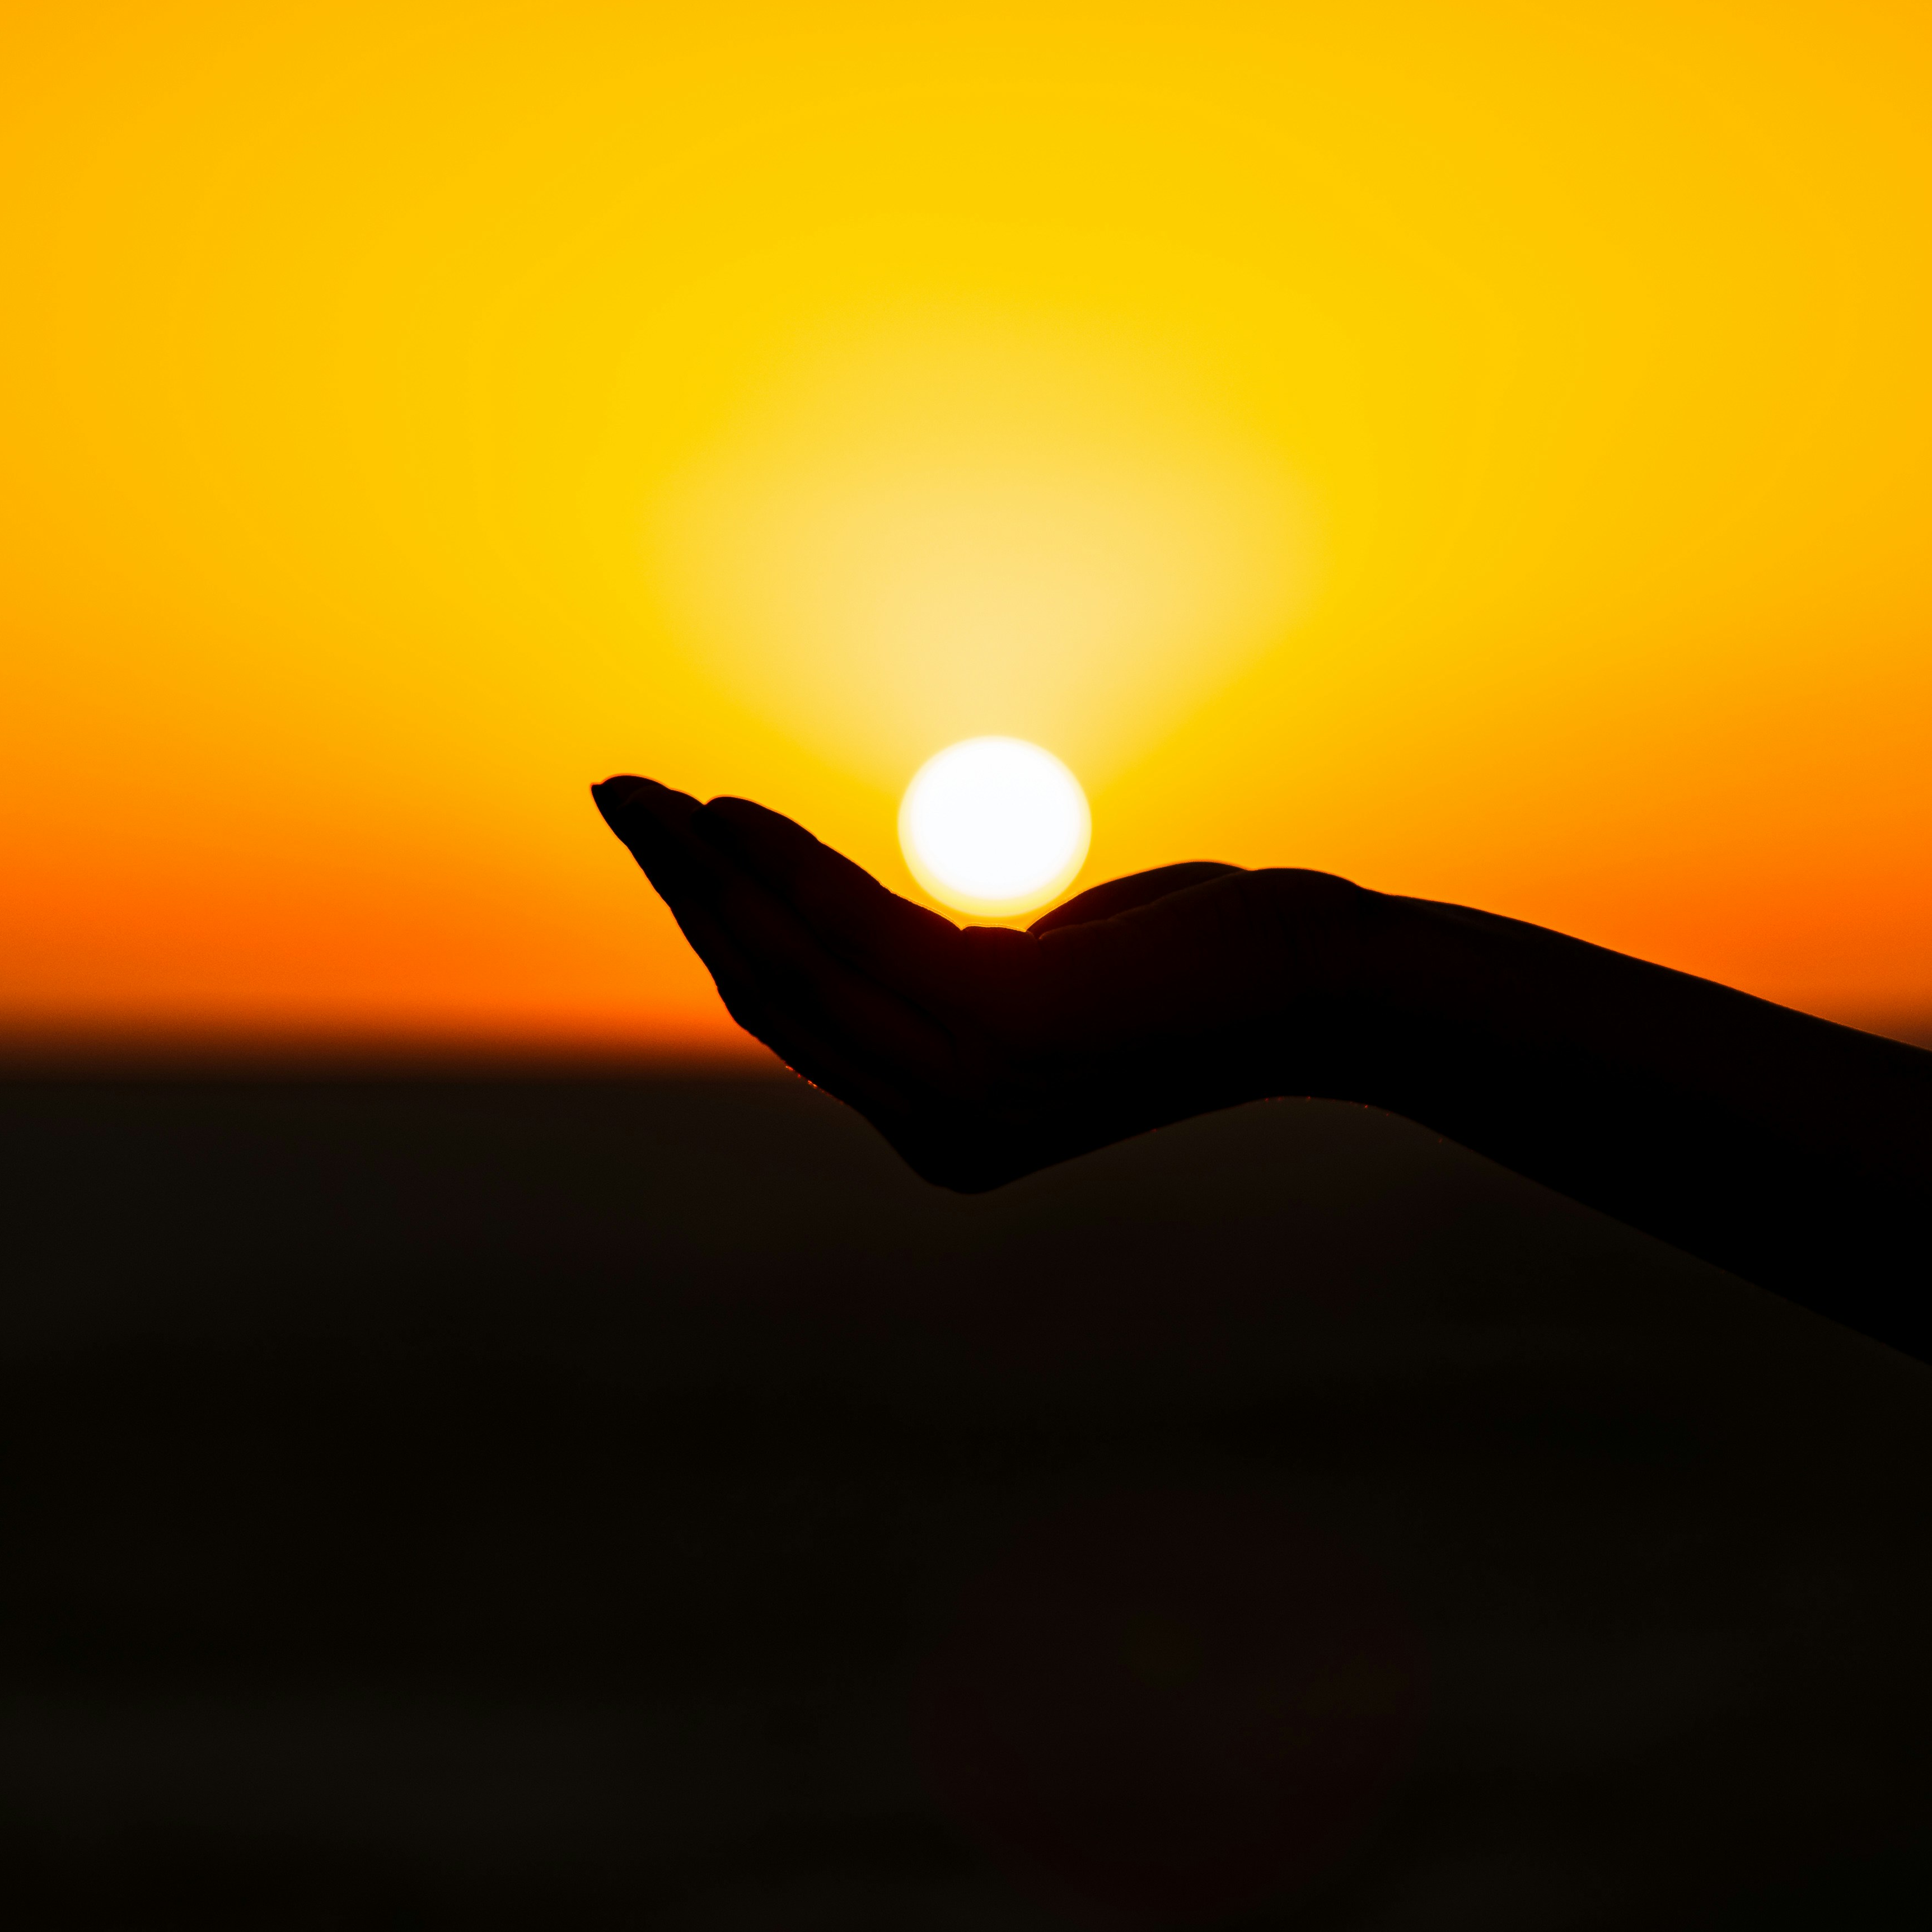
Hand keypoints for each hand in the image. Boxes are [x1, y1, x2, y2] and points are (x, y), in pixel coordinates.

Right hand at [591, 776, 1380, 1190]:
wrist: (1316, 986)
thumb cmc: (1196, 963)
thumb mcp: (1048, 973)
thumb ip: (951, 972)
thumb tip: (868, 931)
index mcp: (944, 1135)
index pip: (796, 1027)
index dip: (715, 933)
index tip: (664, 850)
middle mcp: (942, 1134)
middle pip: (770, 997)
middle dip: (681, 892)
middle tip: (616, 803)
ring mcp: (969, 1092)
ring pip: (792, 966)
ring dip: (707, 869)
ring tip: (648, 796)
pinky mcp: (1001, 1026)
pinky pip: (856, 930)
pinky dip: (783, 864)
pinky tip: (733, 810)